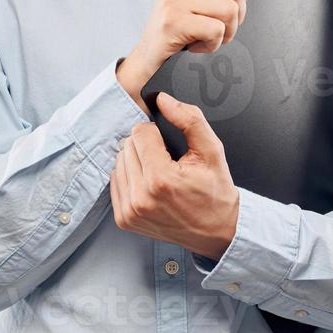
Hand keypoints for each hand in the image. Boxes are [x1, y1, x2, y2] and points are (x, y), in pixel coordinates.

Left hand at [110, 92, 239, 260]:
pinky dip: (131, 178)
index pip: (140, 132)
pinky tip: (150, 184)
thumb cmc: (215, 192)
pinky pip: (116, 181)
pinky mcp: (124, 220)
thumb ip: (189, 119)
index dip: (157, 133)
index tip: (170, 148)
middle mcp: (141, 198)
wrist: (216, 231)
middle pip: (127, 146)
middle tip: (168, 161)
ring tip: (160, 173)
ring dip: (137, 161)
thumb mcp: (211, 150)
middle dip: (146, 147)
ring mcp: (130, 212)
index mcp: (160, 180)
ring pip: (119, 162)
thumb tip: (164, 100)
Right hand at [117, 0, 251, 102]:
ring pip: (230, 10)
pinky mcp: (173, 21)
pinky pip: (216, 30)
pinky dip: (213, 43)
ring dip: (226, 31)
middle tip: (218, 24)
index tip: (224, 5)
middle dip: (236, 15)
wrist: (151, 52)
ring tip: (207, 34)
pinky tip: (198, 43)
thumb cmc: (179, 21)